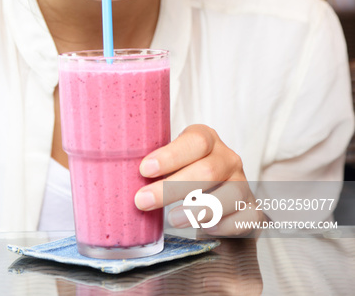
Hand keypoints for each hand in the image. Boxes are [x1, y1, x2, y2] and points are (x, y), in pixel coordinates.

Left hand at [134, 124, 263, 235]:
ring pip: (228, 194)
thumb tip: (116, 175)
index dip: (170, 155)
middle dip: (172, 187)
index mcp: (207, 139)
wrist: (221, 195)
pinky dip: (223, 225)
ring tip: (171, 219)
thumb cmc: (186, 174)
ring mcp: (243, 183)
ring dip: (197, 209)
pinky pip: (243, 218)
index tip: (144, 169)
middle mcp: (228, 158)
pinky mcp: (252, 209)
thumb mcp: (171, 161)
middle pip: (207, 170)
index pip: (195, 141)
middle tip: (143, 200)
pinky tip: (204, 229)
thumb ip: (154, 165)